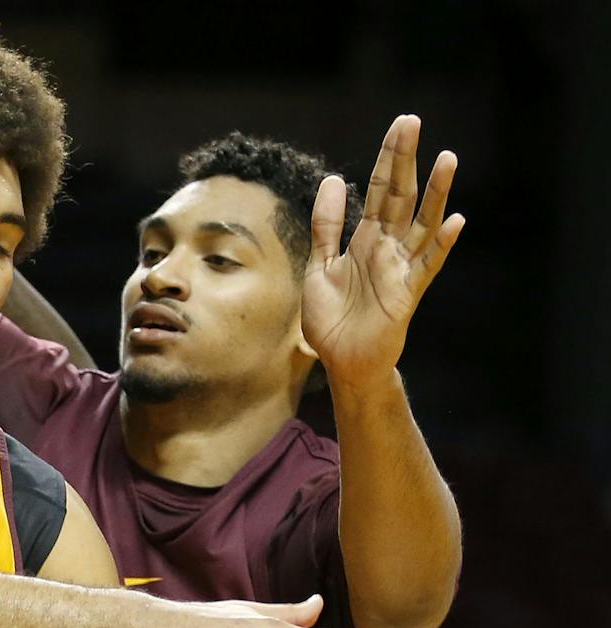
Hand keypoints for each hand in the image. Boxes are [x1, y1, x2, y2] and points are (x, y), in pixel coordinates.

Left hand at [300, 115, 465, 387]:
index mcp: (365, 238)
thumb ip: (326, 226)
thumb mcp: (318, 265)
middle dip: (404, 160)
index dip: (387, 158)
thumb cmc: (332, 318)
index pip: (378, 190)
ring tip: (448, 158)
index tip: (400, 126)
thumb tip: (332, 179)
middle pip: (399, 195)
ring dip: (436, 193)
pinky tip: (453, 221)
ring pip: (422, 223)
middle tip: (412, 121)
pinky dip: (440, 244)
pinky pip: (427, 265)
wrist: (342, 362)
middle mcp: (387, 247)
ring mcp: (401, 267)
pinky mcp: (408, 293)